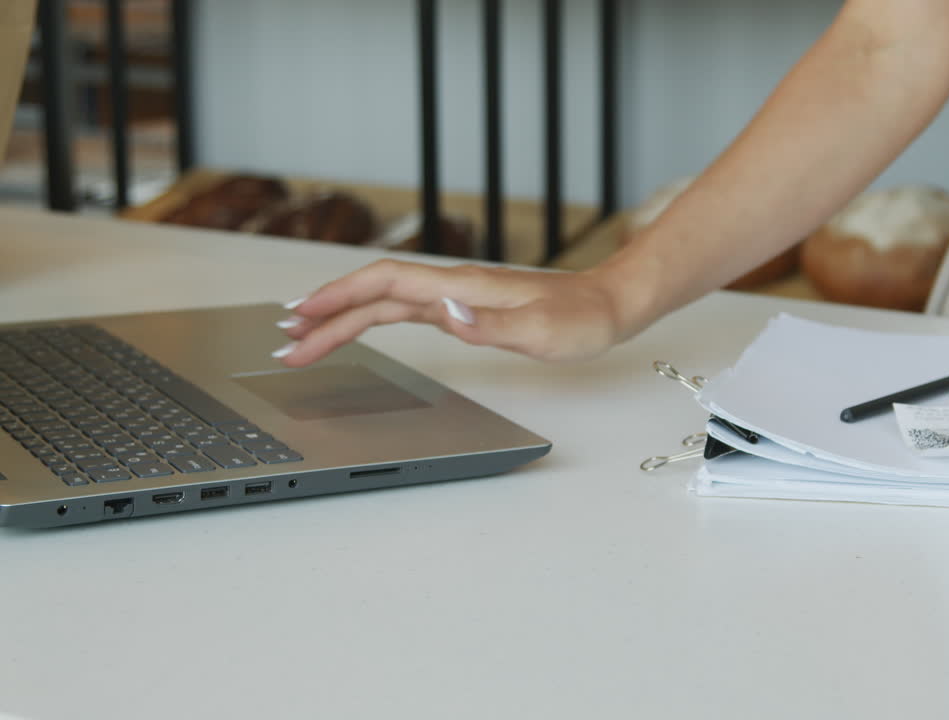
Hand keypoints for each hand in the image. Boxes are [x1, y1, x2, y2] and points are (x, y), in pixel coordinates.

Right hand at [273, 259, 635, 365]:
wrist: (606, 305)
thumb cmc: (580, 318)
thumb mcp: (542, 330)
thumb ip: (491, 325)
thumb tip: (445, 314)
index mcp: (462, 287)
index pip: (386, 282)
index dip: (339, 296)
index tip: (302, 315)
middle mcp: (451, 287)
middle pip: (373, 294)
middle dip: (325, 315)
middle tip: (285, 342)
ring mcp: (454, 298)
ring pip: (383, 303)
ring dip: (340, 318)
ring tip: (302, 337)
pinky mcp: (461, 310)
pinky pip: (402, 311)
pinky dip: (371, 319)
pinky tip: (353, 328)